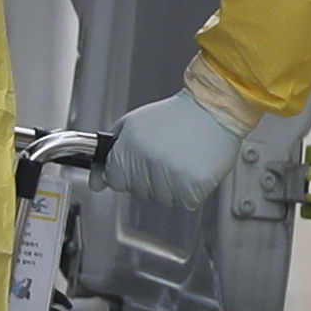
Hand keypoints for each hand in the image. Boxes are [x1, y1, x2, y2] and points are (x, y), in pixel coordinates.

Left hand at [103, 82, 252, 215]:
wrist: (214, 108)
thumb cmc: (176, 115)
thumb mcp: (134, 124)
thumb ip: (110, 153)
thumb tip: (96, 183)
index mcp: (130, 145)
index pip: (116, 179)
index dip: (128, 172)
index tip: (141, 161)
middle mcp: (149, 160)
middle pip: (139, 191)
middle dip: (150, 178)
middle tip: (167, 154)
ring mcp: (172, 175)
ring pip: (161, 200)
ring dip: (171, 186)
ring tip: (182, 159)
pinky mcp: (193, 185)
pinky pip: (184, 203)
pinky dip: (190, 191)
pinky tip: (193, 168)